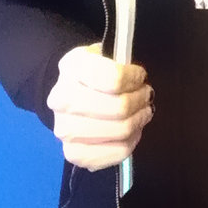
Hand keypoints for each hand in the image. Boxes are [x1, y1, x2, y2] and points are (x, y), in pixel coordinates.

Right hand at [47, 44, 153, 170]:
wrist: (70, 93)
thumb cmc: (95, 73)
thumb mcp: (105, 53)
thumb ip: (121, 61)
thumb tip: (138, 79)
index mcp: (71, 68)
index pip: (114, 79)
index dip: (134, 78)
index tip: (140, 76)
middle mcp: (61, 100)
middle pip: (120, 108)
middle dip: (140, 101)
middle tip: (146, 95)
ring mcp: (65, 130)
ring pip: (121, 131)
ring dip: (139, 120)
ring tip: (142, 111)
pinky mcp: (74, 154)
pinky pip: (117, 152)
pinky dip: (132, 141)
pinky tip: (132, 130)